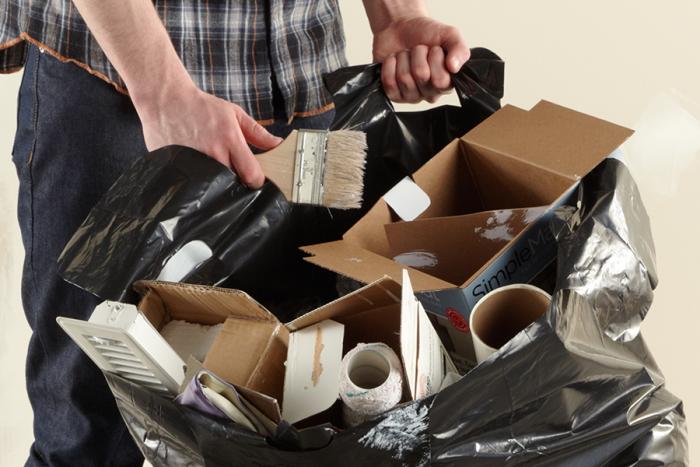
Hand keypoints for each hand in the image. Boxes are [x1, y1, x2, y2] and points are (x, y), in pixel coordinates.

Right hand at [136, 81, 281, 188]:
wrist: (165, 100)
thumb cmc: (201, 107)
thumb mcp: (234, 114)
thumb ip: (257, 132)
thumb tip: (278, 143)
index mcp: (230, 141)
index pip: (252, 176)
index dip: (256, 181)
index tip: (253, 177)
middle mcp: (213, 155)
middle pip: (234, 184)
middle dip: (236, 181)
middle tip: (231, 170)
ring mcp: (193, 164)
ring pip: (214, 187)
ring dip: (216, 183)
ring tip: (211, 167)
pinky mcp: (176, 169)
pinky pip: (192, 185)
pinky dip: (197, 181)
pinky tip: (195, 168)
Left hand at [372, 16, 469, 102]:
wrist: (401, 26)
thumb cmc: (427, 33)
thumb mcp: (450, 35)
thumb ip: (460, 49)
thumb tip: (454, 67)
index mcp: (447, 83)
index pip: (441, 81)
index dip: (436, 59)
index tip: (435, 49)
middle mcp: (430, 93)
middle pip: (421, 75)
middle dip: (418, 55)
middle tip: (419, 49)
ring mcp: (410, 96)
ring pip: (404, 78)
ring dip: (404, 58)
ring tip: (407, 54)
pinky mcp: (393, 94)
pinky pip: (389, 82)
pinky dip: (390, 64)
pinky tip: (395, 60)